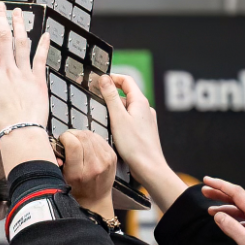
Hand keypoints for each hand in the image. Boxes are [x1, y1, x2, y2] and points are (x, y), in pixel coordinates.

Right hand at [0, 4, 54, 169]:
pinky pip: (41, 59)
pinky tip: (45, 35)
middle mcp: (7, 70)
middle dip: (1, 19)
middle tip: (0, 6)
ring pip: (22, 43)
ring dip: (20, 26)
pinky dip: (43, 45)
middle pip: (4, 37)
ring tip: (18, 12)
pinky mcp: (38, 81)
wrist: (20, 133)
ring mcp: (24, 74)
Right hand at [57, 130, 117, 219]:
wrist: (96, 198)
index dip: (64, 138)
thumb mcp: (62, 177)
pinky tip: (86, 146)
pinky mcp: (112, 155)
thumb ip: (58, 159)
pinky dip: (90, 138)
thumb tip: (59, 142)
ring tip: (77, 144)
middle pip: (82, 136)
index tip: (62, 142)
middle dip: (72, 134)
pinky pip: (98, 137)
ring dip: (81, 135)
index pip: (72, 144)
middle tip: (68, 141)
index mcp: (79, 173)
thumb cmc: (77, 188)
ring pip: (90, 134)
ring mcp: (106, 159)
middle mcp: (94, 166)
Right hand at [98, 74, 181, 207]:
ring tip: (100, 115)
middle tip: (95, 97)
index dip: (112, 77)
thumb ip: (110, 97)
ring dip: (114, 109)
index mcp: (140, 102)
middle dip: (110, 94)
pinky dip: (119, 120)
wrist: (149, 167)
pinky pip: (129, 120)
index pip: (126, 80)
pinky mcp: (143, 131)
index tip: (99, 80)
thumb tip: (104, 78)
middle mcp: (145, 109)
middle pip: (126, 94)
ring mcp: (145, 120)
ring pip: (127, 108)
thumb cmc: (135, 145)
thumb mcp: (118, 118)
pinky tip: (111, 129)